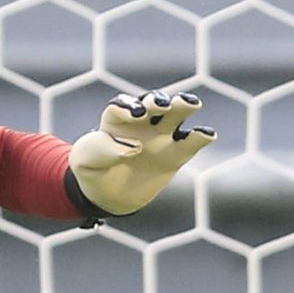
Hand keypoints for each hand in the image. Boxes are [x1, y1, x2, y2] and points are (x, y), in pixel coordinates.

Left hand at [67, 89, 216, 219]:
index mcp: (115, 118)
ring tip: (192, 103)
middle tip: (161, 104)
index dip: (128, 106)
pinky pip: (191, 142)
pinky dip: (201, 136)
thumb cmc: (93, 169)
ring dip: (184, 105)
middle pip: (152, 103)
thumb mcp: (86, 161)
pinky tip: (208, 134)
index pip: (122, 105)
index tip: (136, 115)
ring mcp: (161, 135)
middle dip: (157, 100)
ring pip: (176, 114)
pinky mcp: (176, 154)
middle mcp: (141, 122)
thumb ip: (102, 151)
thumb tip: (132, 148)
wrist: (107, 193)